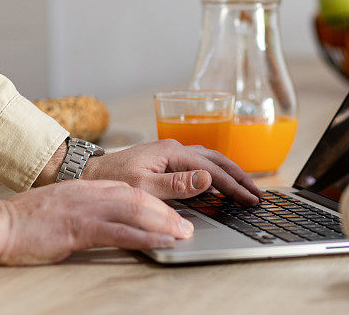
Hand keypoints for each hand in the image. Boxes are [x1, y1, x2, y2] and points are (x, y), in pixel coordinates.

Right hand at [0, 181, 192, 264]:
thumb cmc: (23, 219)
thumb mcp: (58, 204)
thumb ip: (81, 205)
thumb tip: (100, 217)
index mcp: (85, 188)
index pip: (128, 190)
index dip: (153, 201)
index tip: (169, 211)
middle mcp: (90, 194)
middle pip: (139, 197)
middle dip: (166, 211)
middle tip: (186, 225)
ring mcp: (86, 209)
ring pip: (135, 210)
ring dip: (163, 222)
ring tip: (183, 233)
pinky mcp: (79, 229)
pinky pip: (119, 232)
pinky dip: (144, 236)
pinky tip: (160, 242)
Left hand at [84, 139, 261, 204]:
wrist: (90, 172)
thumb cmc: (113, 181)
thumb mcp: (144, 187)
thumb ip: (177, 185)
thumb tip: (207, 178)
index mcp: (172, 153)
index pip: (212, 170)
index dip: (234, 186)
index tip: (250, 199)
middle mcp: (175, 148)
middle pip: (217, 160)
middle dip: (240, 177)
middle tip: (258, 194)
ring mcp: (172, 152)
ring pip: (211, 159)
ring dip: (230, 172)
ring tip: (247, 187)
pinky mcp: (168, 159)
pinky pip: (201, 163)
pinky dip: (217, 171)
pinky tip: (221, 181)